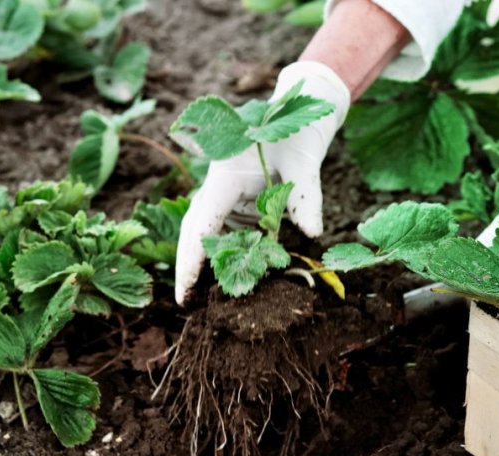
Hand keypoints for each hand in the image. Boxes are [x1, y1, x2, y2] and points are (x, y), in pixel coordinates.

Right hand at [174, 61, 350, 304]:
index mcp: (226, 176)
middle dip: (189, 265)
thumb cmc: (298, 133)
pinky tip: (232, 275)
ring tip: (203, 297)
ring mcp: (226, 194)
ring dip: (206, 262)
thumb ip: (306, 199)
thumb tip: (313, 234)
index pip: (201, 222)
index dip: (192, 258)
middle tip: (185, 301)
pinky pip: (227, 230)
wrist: (300, 111)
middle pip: (195, 230)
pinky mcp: (239, 200)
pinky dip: (227, 252)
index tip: (186, 287)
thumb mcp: (305, 163)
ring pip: (208, 232)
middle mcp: (219, 186)